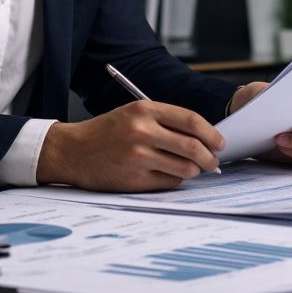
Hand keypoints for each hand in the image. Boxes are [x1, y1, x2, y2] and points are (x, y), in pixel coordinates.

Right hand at [36, 101, 223, 191]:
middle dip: (210, 157)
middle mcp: (142, 132)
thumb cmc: (106, 132)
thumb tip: (202, 139)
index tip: (219, 142)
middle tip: (213, 162)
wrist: (72, 150)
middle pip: (193, 147)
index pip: (191, 121)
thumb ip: (165, 122)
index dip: (211, 133)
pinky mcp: (134, 179)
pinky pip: (169, 182)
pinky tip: (168, 175)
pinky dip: (175, 180)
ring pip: (185, 168)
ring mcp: (138, 157)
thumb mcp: (133, 114)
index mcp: (145, 110)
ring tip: (192, 169)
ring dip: (194, 171)